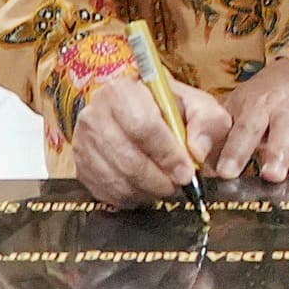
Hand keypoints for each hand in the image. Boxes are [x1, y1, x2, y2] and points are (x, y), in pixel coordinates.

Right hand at [67, 69, 232, 207]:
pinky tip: (147, 188)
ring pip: (118, 179)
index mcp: (123, 90)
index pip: (143, 126)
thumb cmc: (171, 111)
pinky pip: (107, 192)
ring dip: (148, 191)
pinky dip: (132, 197)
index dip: (167, 154)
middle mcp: (96, 114)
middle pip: (128, 158)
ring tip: (165, 186)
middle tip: (178, 184)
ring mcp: (84, 142)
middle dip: (159, 179)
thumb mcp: (198, 106)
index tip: (186, 172)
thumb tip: (198, 150)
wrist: (143, 114)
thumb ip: (207, 122)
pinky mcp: (81, 166)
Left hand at [209, 57, 288, 181]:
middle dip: (278, 153)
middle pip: (284, 133)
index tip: (227, 172)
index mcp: (261, 104)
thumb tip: (199, 160)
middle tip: (271, 174)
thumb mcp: (239, 106)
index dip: (237, 150)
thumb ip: (220, 133)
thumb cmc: (265, 98)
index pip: (247, 128)